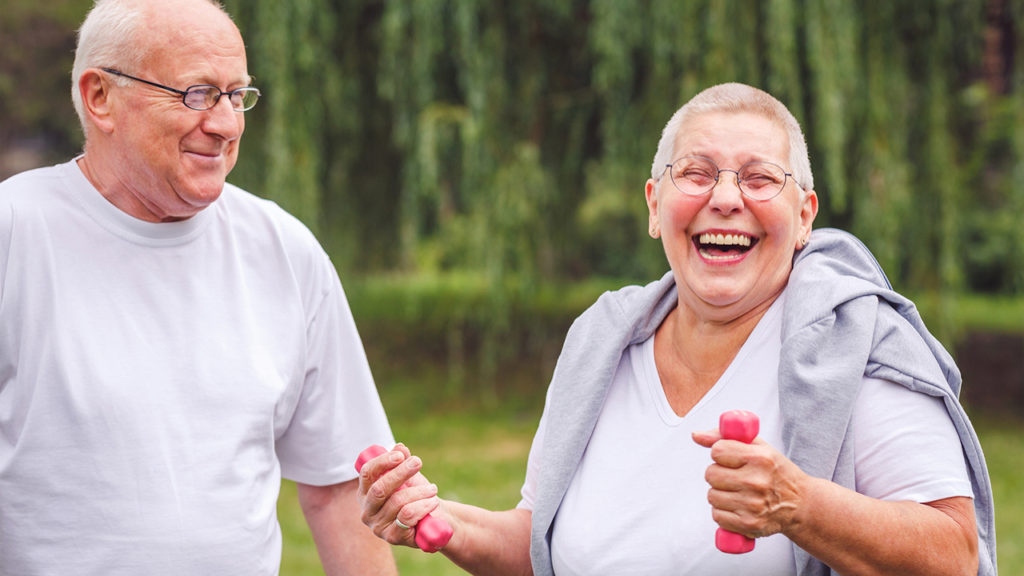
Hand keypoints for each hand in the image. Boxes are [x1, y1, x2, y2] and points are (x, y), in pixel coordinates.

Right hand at [356, 443, 441, 547]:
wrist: (434, 519)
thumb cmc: (416, 495)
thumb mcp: (410, 476)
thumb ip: (403, 461)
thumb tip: (400, 446)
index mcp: (365, 492)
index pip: (367, 473)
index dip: (382, 462)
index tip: (400, 455)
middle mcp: (367, 510)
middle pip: (380, 488)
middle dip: (401, 473)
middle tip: (418, 463)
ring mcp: (378, 526)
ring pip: (398, 502)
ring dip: (419, 492)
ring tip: (433, 489)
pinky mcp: (392, 537)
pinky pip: (407, 516)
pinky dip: (423, 506)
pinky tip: (433, 502)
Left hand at [692, 428, 806, 539]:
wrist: (801, 504)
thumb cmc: (776, 472)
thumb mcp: (758, 447)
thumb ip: (724, 437)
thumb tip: (696, 435)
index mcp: (760, 458)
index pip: (717, 450)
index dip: (720, 453)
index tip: (730, 458)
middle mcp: (756, 481)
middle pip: (711, 474)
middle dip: (718, 474)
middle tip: (734, 477)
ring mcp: (753, 505)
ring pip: (712, 496)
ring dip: (720, 494)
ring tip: (738, 492)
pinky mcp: (749, 524)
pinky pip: (718, 516)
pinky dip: (723, 512)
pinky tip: (738, 507)